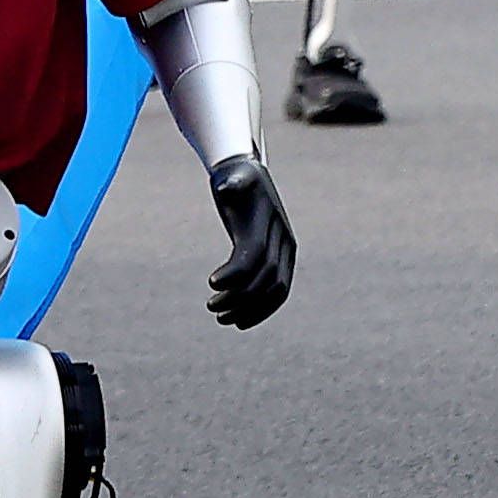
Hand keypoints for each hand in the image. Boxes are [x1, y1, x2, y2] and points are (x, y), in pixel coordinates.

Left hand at [205, 157, 294, 328]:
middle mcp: (285, 241)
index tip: (211, 283)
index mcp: (272, 224)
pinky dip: (260, 310)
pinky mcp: (281, 262)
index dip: (236, 273)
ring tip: (220, 317)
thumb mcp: (233, 177)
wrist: (251, 179)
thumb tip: (226, 189)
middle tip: (211, 307)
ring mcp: (286, 254)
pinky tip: (238, 320)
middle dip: (239, 297)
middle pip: (266, 279)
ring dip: (249, 309)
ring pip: (274, 292)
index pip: (256, 255)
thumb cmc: (237, 179)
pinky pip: (277, 293)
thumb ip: (233, 183)